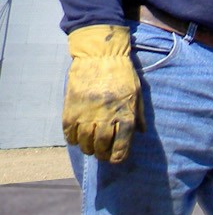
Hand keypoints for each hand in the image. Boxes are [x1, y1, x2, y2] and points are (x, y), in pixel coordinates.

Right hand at [63, 25, 143, 162]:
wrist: (100, 56)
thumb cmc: (122, 74)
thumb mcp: (137, 93)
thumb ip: (139, 114)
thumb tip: (140, 133)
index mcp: (126, 114)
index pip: (122, 145)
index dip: (118, 157)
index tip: (116, 159)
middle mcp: (106, 117)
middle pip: (102, 147)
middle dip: (102, 154)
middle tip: (102, 154)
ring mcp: (87, 114)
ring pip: (85, 143)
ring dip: (88, 148)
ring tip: (90, 147)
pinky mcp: (71, 109)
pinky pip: (69, 133)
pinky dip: (73, 139)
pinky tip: (77, 137)